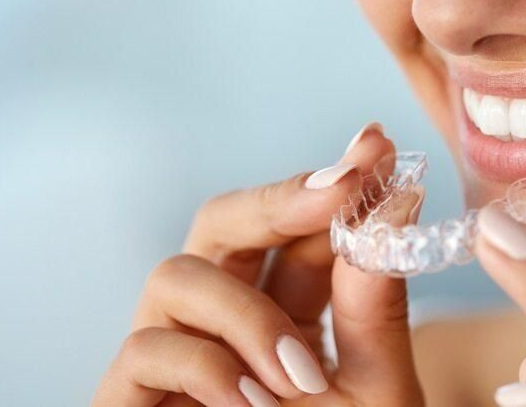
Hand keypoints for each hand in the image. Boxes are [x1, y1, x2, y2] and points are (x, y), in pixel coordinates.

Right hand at [94, 123, 425, 405]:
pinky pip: (148, 347)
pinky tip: (255, 403)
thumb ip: (377, 304)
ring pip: (178, 272)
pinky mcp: (130, 397)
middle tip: (336, 189)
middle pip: (223, 221)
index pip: (301, 227)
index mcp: (287, 308)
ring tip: (302, 378)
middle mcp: (224, 317)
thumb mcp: (373, 390)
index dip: (333, 181)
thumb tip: (395, 203)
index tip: (376, 144)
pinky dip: (207, 366)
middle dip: (276, 197)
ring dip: (247, 314)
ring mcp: (174, 352)